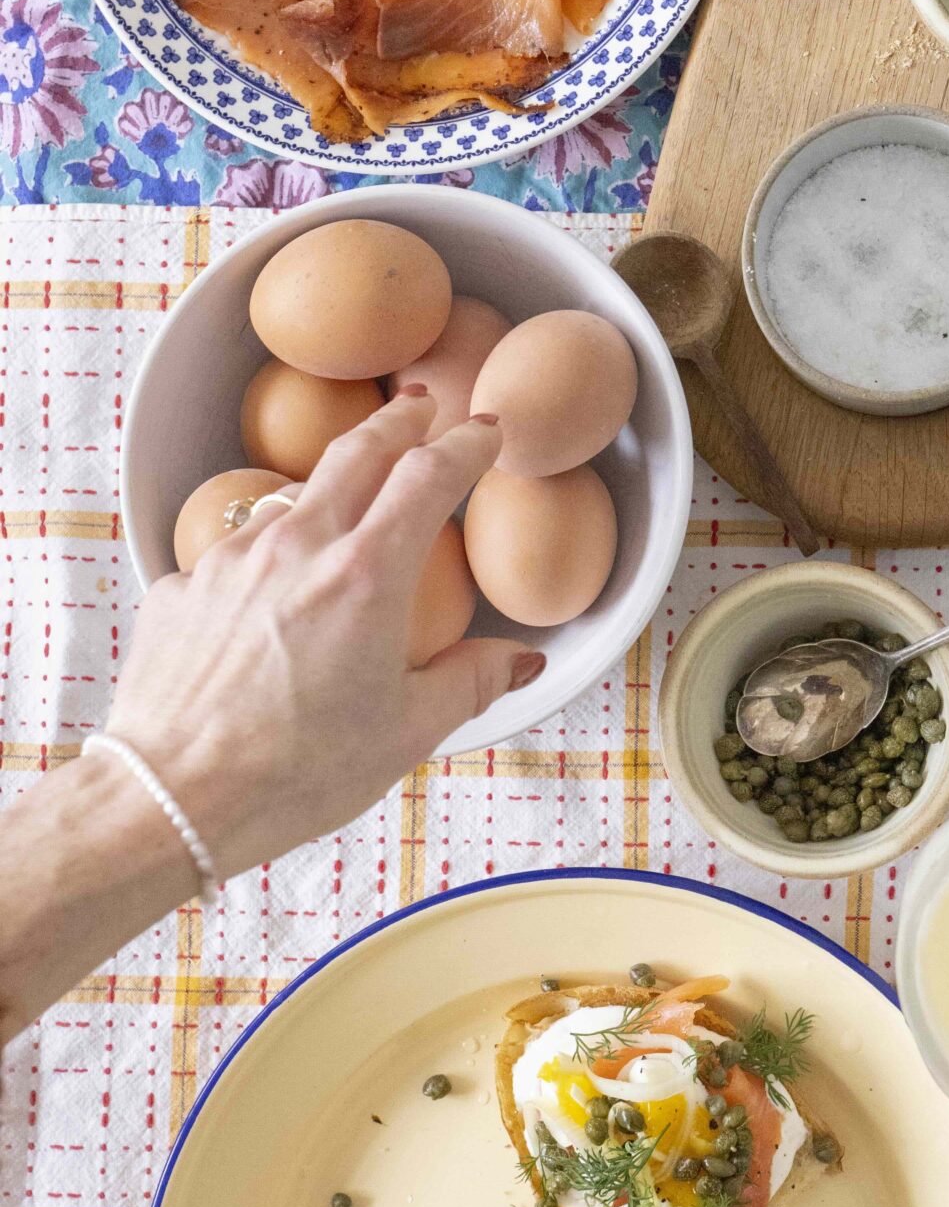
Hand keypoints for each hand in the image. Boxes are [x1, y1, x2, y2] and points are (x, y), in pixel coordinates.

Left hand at [107, 391, 542, 879]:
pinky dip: (266, 556)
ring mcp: (230, 560)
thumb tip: (521, 661)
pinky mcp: (181, 586)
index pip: (429, 476)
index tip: (486, 432)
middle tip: (422, 407)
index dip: (466, 445)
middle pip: (357, 452)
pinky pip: (235, 551)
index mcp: (367, 576)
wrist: (169, 799)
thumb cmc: (292, 775)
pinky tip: (271, 596)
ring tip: (345, 507)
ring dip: (328, 489)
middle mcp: (298, 548)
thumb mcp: (405, 734)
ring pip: (292, 498)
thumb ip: (471, 682)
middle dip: (399, 422)